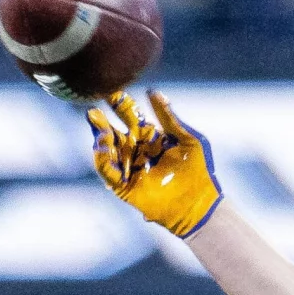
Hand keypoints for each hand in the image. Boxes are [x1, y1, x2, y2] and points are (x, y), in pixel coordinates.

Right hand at [87, 89, 222, 237]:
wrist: (200, 203)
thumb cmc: (199, 171)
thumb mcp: (188, 139)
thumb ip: (169, 118)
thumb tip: (154, 92)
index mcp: (150, 137)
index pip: (130, 115)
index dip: (121, 104)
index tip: (111, 91)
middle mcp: (136, 150)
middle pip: (113, 131)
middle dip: (102, 120)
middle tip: (93, 110)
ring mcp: (129, 167)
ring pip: (107, 149)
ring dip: (101, 138)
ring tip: (101, 130)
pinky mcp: (124, 186)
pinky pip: (108, 171)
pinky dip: (102, 160)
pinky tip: (101, 148)